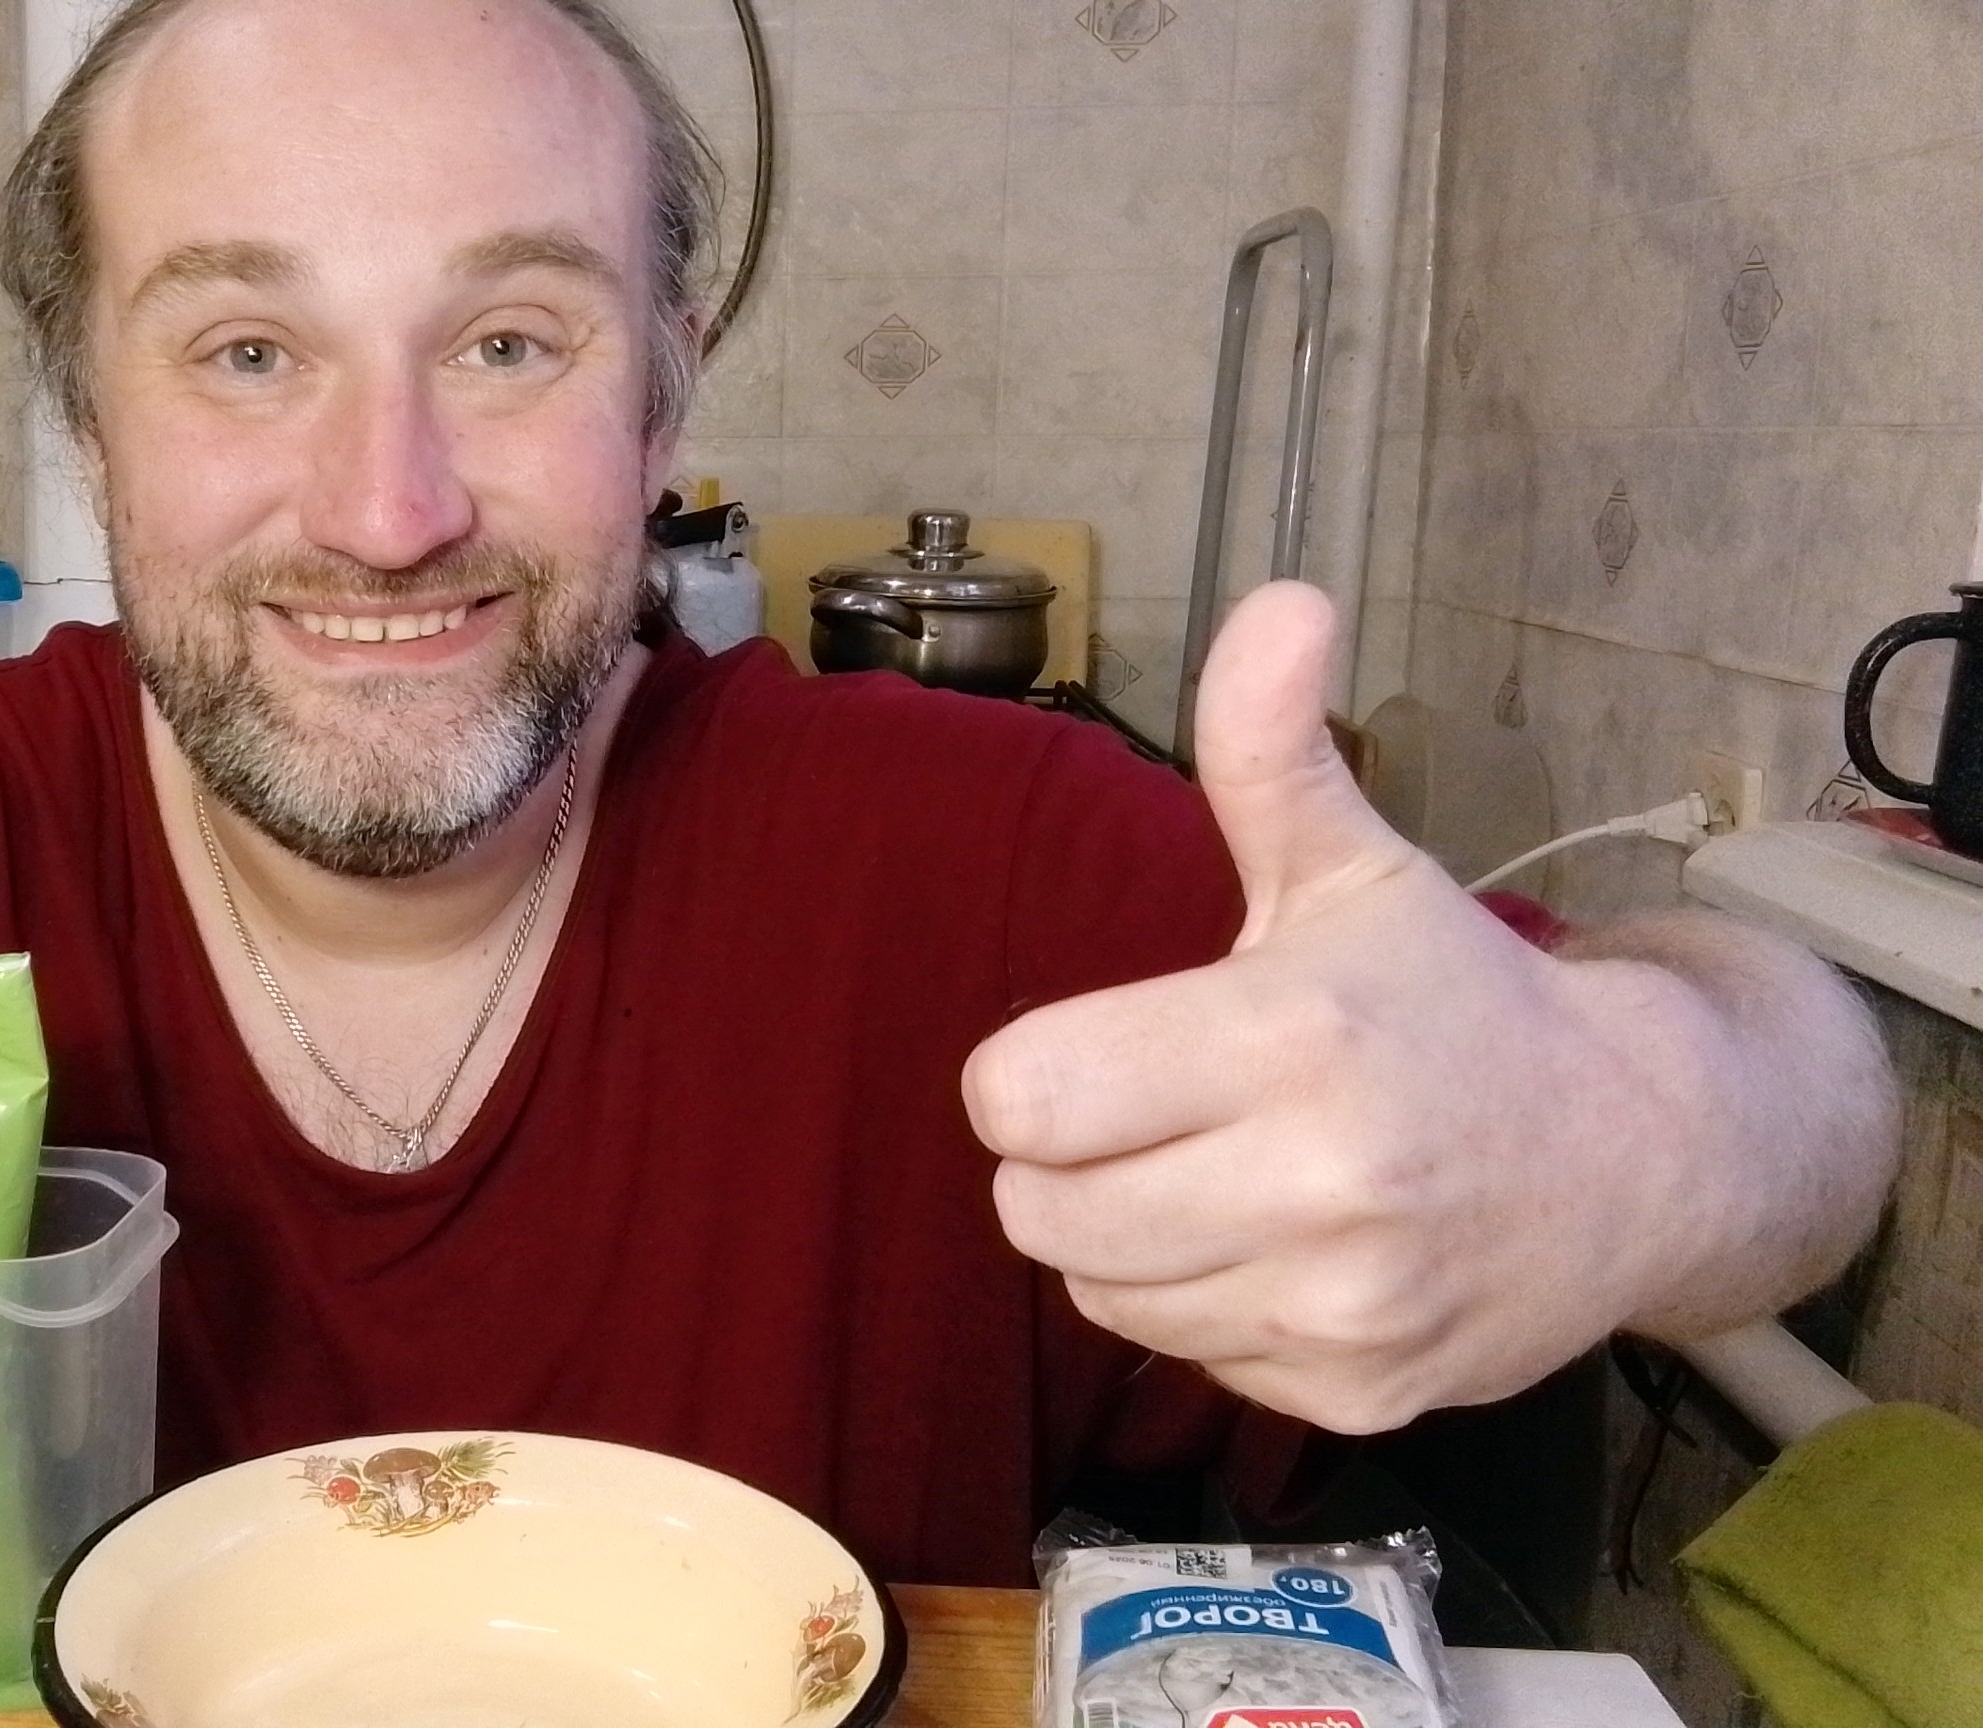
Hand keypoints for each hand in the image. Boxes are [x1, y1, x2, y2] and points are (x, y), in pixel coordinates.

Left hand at [962, 582, 1733, 1431]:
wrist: (1642, 1160)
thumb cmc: (1455, 1004)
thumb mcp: (1354, 872)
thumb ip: (1273, 752)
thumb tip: (1278, 603)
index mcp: (1293, 1035)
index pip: (1023, 1097)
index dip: (1029, 1075)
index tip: (1096, 1052)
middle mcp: (1319, 1182)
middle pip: (1035, 1209)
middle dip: (1066, 1160)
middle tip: (1153, 1116)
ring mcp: (1341, 1302)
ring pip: (1099, 1292)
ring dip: (1129, 1237)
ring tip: (1223, 1175)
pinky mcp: (1355, 1396)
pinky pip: (1184, 1358)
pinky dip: (1206, 1308)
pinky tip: (1284, 1246)